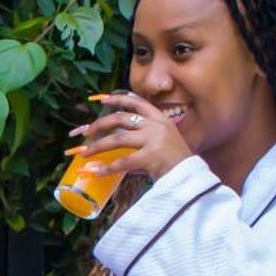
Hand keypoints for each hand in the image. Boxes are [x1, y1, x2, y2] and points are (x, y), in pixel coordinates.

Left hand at [67, 91, 193, 183]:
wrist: (190, 176)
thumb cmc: (175, 161)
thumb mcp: (163, 140)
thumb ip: (142, 136)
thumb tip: (114, 139)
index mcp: (160, 118)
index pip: (137, 102)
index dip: (118, 99)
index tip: (102, 99)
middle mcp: (156, 125)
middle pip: (121, 118)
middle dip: (100, 124)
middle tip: (87, 132)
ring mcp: (153, 140)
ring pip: (117, 139)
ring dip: (98, 146)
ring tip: (85, 153)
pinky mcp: (150, 156)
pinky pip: (123, 161)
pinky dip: (108, 167)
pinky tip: (97, 171)